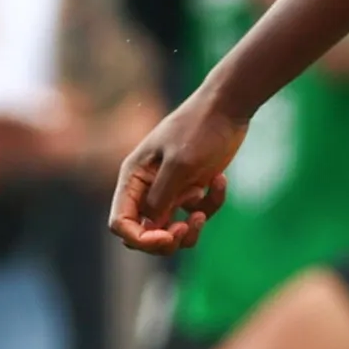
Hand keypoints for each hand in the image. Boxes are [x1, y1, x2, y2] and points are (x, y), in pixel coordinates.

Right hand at [112, 92, 250, 254]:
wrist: (228, 108)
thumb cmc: (199, 129)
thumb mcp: (180, 164)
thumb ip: (162, 197)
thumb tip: (151, 227)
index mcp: (133, 178)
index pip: (121, 222)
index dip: (140, 238)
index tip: (168, 236)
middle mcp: (147, 188)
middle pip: (144, 234)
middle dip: (165, 240)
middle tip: (186, 227)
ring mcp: (170, 191)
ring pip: (171, 232)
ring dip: (190, 231)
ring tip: (202, 213)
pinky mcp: (192, 190)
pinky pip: (197, 216)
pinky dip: (211, 205)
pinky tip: (220, 181)